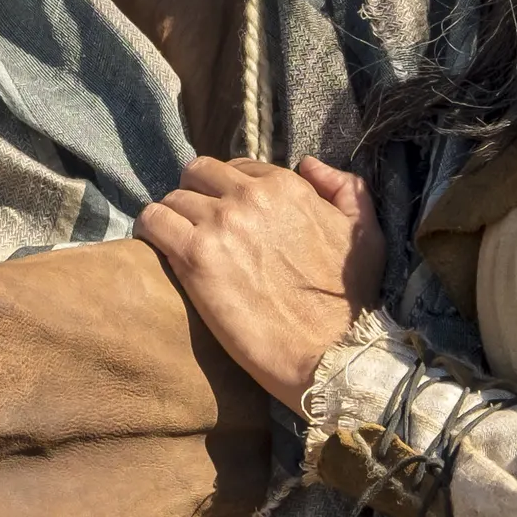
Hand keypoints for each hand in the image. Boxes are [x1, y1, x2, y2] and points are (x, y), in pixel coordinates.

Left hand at [135, 155, 382, 406]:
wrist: (330, 351)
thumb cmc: (351, 300)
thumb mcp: (366, 233)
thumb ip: (345, 188)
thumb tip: (309, 164)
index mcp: (286, 187)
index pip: (238, 168)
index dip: (228, 189)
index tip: (226, 213)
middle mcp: (250, 197)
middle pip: (198, 174)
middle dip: (195, 194)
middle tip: (196, 224)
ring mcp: (220, 224)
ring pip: (173, 198)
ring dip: (173, 216)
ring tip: (176, 241)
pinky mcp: (195, 258)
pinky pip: (153, 222)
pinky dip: (150, 230)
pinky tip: (155, 246)